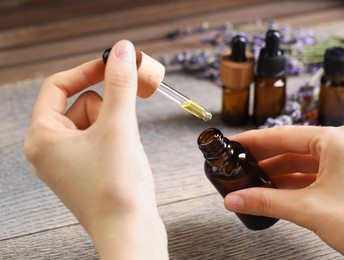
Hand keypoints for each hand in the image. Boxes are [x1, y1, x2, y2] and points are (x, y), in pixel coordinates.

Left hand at [24, 40, 167, 258]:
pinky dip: (117, 137)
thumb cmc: (116, 189)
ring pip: (94, 120)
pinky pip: (100, 137)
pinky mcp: (86, 168)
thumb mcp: (119, 126)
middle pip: (80, 103)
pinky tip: (125, 156)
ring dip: (115, 123)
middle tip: (126, 115)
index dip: (87, 70)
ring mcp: (68, 160)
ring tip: (125, 146)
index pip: (58, 85)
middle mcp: (49, 148)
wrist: (130, 231)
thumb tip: (122, 50)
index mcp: (42, 137)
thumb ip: (120, 83)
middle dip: (107, 107)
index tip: (114, 63)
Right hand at [224, 126, 343, 258]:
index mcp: (338, 141)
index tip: (236, 142)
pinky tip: (273, 189)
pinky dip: (292, 182)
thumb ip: (265, 202)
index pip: (285, 135)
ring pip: (302, 162)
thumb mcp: (307, 209)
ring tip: (251, 179)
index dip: (256, 140)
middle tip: (239, 161)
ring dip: (277, 172)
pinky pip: (312, 174)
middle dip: (265, 157)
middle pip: (292, 147)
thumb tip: (234, 199)